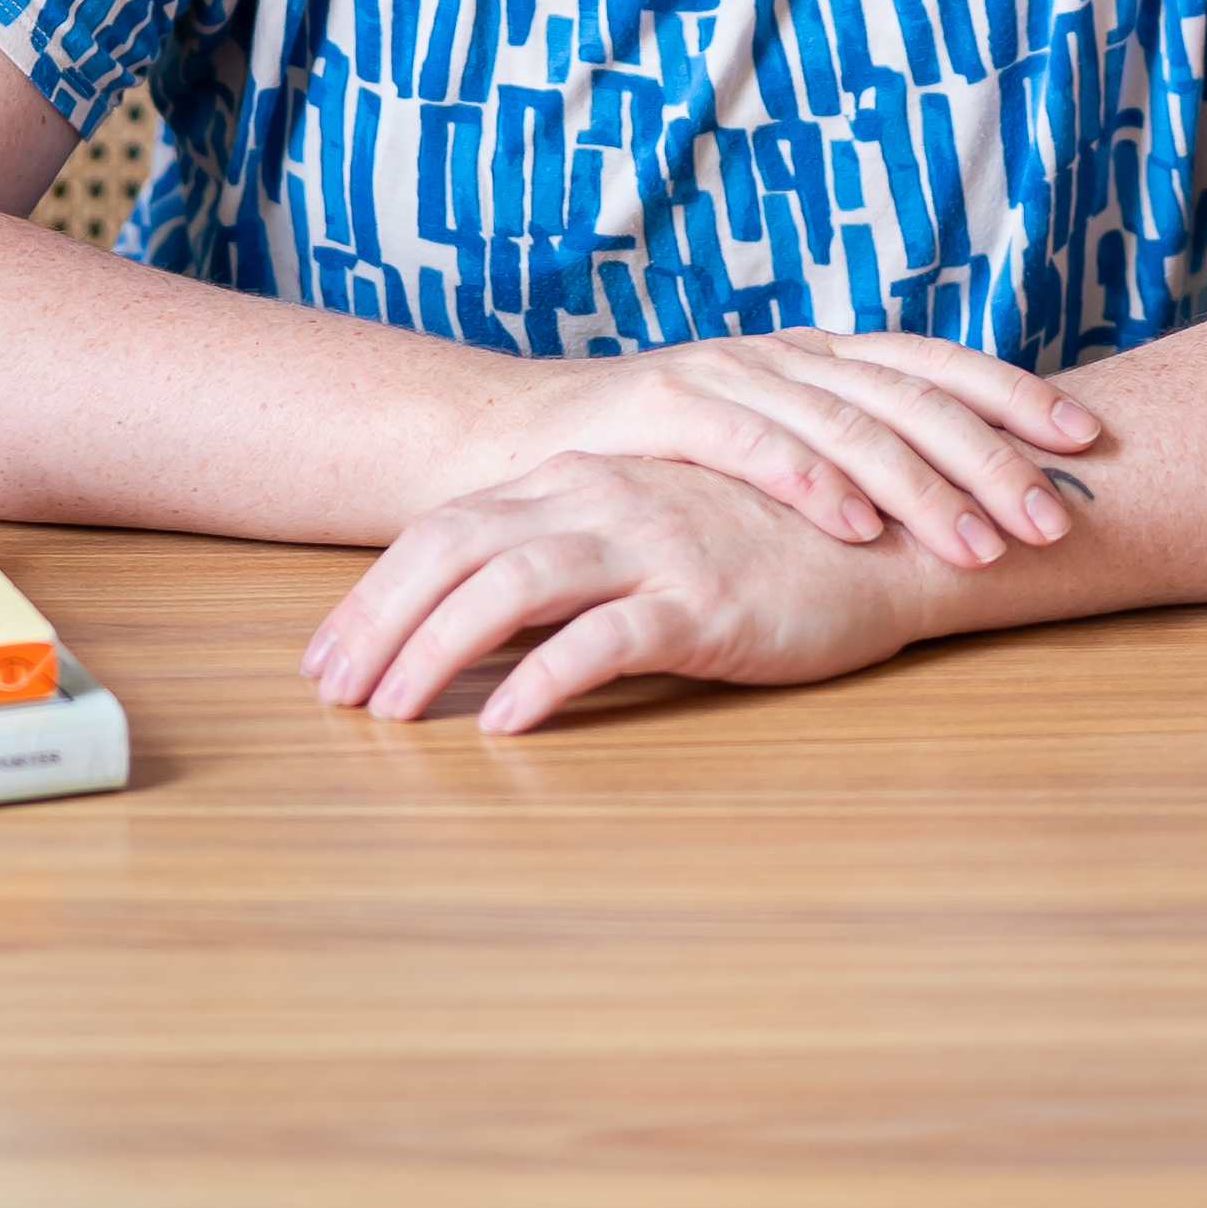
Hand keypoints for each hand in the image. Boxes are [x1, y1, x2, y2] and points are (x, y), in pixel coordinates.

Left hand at [305, 453, 1003, 734]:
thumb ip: (564, 552)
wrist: (883, 536)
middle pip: (455, 551)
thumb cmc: (757, 542)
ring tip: (392, 717)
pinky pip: (608, 637)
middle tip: (327, 697)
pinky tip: (507, 724)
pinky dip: (546, 678)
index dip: (373, 594)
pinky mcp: (704, 600)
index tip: (323, 659)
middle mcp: (599, 500)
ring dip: (437, 652)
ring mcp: (651, 544)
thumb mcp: (644, 529)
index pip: (445, 530)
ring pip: (512, 587)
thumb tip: (466, 619)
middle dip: (377, 623)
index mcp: (577, 484)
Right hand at [493, 325, 1096, 572]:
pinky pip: (752, 443)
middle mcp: (785, 354)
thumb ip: (846, 458)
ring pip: (847, 422)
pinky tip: (857, 527)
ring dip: (923, 486)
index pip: (935, 364)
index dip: (1013, 394)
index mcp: (819, 357)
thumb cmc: (658, 463)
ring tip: (983, 545)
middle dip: (993, 458)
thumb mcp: (768, 447)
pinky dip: (811, 482)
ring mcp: (726, 372)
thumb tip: (961, 495)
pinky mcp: (665, 407)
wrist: (518, 444)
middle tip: (1057, 520)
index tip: (1087, 441)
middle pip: (910, 397)